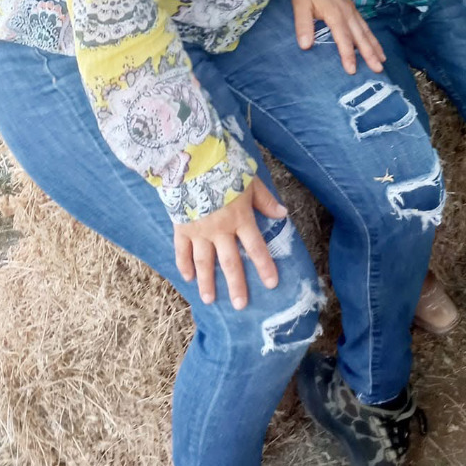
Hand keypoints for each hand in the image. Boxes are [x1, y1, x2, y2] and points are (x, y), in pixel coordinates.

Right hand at [173, 178, 286, 309]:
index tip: (271, 284)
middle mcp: (220, 229)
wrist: (193, 160)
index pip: (256, 247)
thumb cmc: (225, 168)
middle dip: (236, 284)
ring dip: (207, 281)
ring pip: (204, 261)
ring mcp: (199, 230)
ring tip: (209, 299)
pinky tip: (187, 277)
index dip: (265, 266)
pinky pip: (182, 250)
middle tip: (240, 304)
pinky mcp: (182, 226)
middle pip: (230, 261)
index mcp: (240, 218)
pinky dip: (183, 264)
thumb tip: (283, 214)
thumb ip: (265, 200)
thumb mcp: (250, 181)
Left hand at [291, 0, 384, 74]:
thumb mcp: (299, 5)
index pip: (343, 38)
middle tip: (379, 70)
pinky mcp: (352, 8)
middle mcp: (347, 13)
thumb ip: (303, 25)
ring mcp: (351, 10)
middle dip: (370, 54)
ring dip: (374, 47)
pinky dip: (372, 37)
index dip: (348, 55)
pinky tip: (375, 45)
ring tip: (382, 61)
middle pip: (361, 37)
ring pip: (366, 31)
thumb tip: (305, 46)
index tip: (352, 70)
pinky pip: (364, 25)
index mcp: (335, 14)